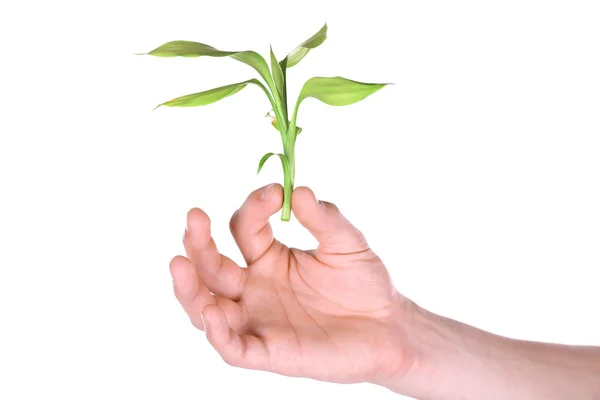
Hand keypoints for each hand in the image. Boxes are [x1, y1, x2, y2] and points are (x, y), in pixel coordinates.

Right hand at [170, 184, 414, 386]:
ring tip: (179, 264)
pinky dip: (218, 334)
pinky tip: (212, 312)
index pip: (242, 228)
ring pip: (208, 307)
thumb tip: (298, 191)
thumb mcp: (346, 243)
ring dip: (190, 289)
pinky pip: (233, 348)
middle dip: (198, 243)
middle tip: (195, 217)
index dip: (254, 208)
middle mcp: (255, 287)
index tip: (276, 193)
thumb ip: (324, 219)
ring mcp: (259, 319)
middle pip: (212, 267)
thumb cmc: (364, 283)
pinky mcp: (270, 352)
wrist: (390, 327)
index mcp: (269, 257)